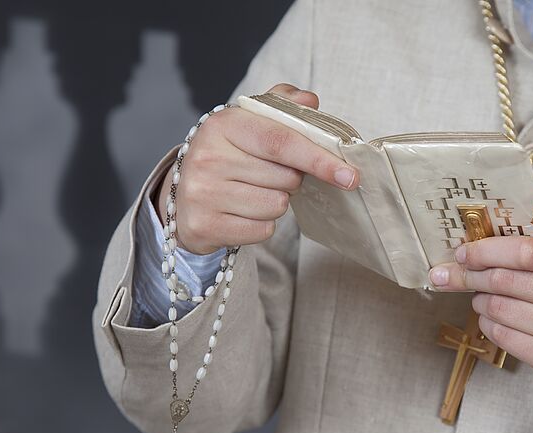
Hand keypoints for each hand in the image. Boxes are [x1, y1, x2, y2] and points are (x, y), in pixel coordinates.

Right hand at [155, 83, 358, 253]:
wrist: (182, 198)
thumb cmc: (227, 157)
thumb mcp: (249, 124)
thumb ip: (281, 106)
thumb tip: (310, 101)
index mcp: (223, 125)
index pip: (281, 141)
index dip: (319, 159)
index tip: (349, 175)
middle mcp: (208, 157)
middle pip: (285, 178)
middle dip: (291, 180)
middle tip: (270, 175)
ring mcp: (203, 193)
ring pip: (275, 206)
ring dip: (275, 203)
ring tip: (252, 193)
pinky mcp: (205, 226)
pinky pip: (262, 231)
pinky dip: (262, 225)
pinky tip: (242, 213)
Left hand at [428, 217, 532, 404]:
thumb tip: (505, 213)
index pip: (526, 250)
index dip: (487, 249)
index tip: (464, 251)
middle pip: (504, 281)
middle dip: (472, 275)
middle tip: (458, 272)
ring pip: (498, 309)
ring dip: (479, 300)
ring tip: (481, 295)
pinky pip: (503, 337)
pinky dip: (487, 324)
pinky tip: (491, 318)